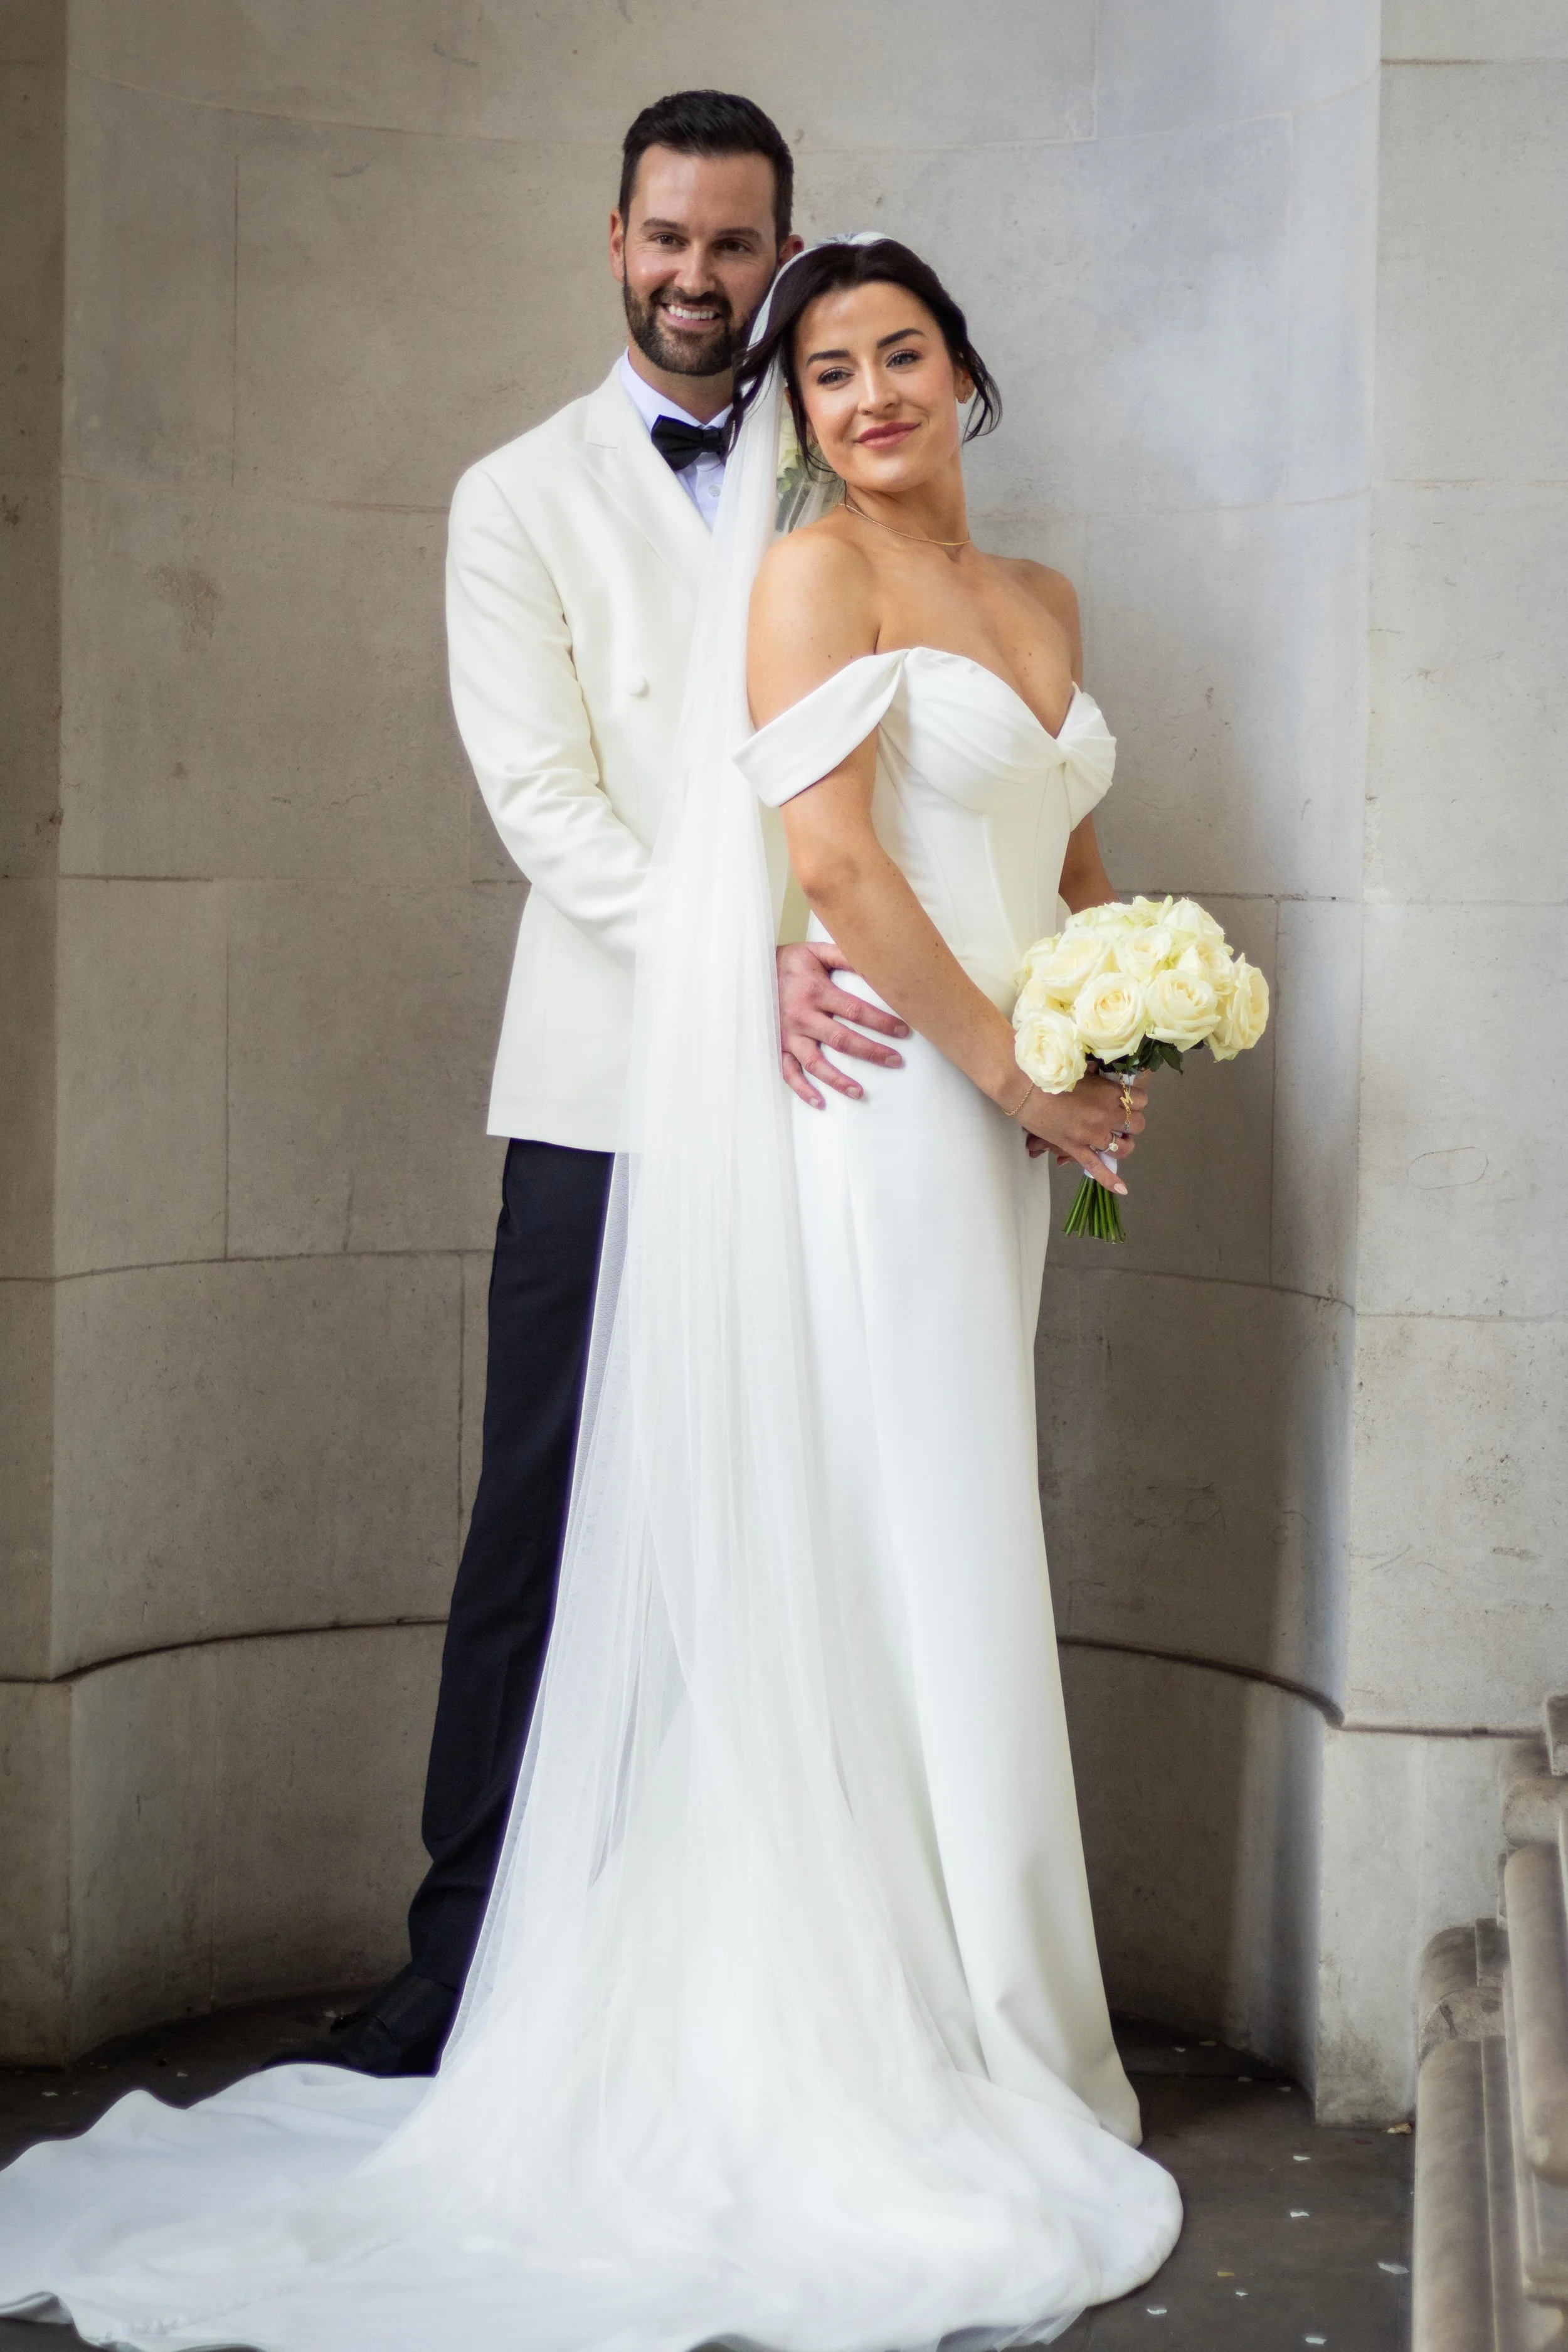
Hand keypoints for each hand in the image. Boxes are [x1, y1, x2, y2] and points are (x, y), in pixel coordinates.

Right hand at [777, 941, 908, 1107]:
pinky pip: (788, 1072)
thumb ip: (844, 956)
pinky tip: (820, 1103)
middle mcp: (802, 1017)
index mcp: (815, 992)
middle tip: (896, 1061)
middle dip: (871, 1052)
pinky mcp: (778, 1046)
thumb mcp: (816, 952)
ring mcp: (788, 1035)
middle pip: (841, 1040)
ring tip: (860, 1093)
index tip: (903, 1031)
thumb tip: (875, 964)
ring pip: (815, 1063)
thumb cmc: (789, 963)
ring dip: (838, 1080)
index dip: (881, 1022)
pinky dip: (802, 1090)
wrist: (751, 972)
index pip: (855, 1010)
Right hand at [1017, 1071, 1146, 1192]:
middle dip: (1131, 1120)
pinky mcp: (1076, 1149)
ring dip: (1124, 1143)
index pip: (1141, 1099)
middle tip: (1119, 1117)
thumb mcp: (1082, 1069)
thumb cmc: (1051, 1073)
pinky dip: (1110, 1180)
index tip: (1126, 1098)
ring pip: (1124, 1148)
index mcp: (1110, 1093)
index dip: (1135, 1099)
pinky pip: (1097, 1168)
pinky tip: (1122, 1189)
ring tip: (1116, 1139)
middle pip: (1137, 1124)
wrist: (1023, 1088)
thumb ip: (1099, 1075)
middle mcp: (1107, 1116)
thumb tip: (1104, 1076)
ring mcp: (1092, 1135)